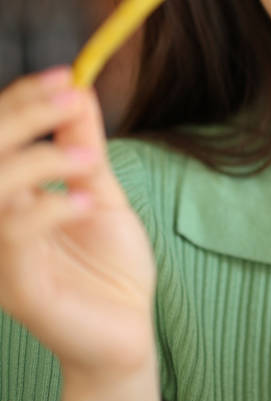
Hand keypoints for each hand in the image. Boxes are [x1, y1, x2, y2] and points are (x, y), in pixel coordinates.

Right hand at [0, 67, 156, 374]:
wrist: (127, 327)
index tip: (67, 73)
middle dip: (24, 116)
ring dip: (40, 161)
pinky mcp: (17, 287)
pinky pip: (17, 238)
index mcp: (11, 197)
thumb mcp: (101, 190)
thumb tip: (78, 90)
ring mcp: (2, 256)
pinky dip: (54, 208)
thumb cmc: (109, 261)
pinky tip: (88, 201)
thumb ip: (83, 146)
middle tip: (71, 94)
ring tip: (88, 157)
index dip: (24, 101)